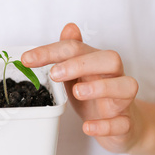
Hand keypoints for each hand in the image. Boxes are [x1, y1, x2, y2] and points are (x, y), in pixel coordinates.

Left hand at [22, 23, 142, 153]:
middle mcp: (115, 78)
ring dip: (101, 88)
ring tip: (77, 93)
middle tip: (54, 74)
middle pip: (111, 60)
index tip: (27, 60)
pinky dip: (105, 125)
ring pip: (126, 87)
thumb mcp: (80, 75)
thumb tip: (69, 27)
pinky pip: (122, 123)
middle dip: (82, 64)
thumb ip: (72, 53)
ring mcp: (123, 102)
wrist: (123, 127)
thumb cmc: (97, 97)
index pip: (78, 48)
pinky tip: (87, 126)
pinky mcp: (126, 124)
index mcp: (99, 64)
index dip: (51, 51)